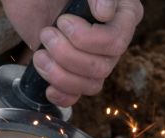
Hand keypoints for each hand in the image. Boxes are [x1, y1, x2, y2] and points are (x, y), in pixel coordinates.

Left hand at [1, 0, 143, 106]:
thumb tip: (105, 13)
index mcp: (124, 15)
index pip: (116, 42)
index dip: (86, 39)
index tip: (63, 20)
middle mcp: (114, 42)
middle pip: (102, 67)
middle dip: (67, 55)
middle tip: (46, 34)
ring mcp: (95, 60)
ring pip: (91, 85)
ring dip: (60, 74)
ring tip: (40, 54)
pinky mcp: (75, 74)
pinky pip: (78, 97)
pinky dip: (62, 95)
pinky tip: (48, 87)